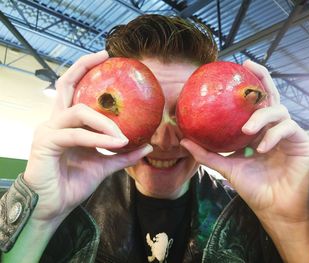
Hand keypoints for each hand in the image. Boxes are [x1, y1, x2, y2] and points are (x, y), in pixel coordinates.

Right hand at [24, 51, 152, 221]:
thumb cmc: (73, 182)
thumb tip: (148, 146)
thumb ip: (123, 155)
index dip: (85, 70)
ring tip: (123, 136)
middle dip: (83, 66)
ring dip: (104, 122)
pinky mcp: (45, 143)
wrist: (54, 206)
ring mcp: (47, 130)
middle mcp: (54, 121)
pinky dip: (97, 138)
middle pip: (65, 84)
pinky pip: (76, 135)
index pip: (73, 90)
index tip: (106, 58)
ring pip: (78, 111)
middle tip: (105, 58)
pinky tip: (114, 143)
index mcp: (66, 123)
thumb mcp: (104, 165)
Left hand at [181, 60, 308, 223]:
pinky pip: (288, 128)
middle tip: (250, 66)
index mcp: (258, 130)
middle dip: (263, 77)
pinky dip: (273, 135)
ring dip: (262, 117)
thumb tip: (184, 141)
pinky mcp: (301, 141)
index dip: (249, 83)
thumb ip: (207, 154)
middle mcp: (273, 127)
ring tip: (247, 130)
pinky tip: (261, 148)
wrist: (274, 207)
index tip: (236, 68)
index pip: (254, 102)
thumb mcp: (227, 167)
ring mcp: (288, 133)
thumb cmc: (254, 186)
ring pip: (279, 110)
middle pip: (271, 94)